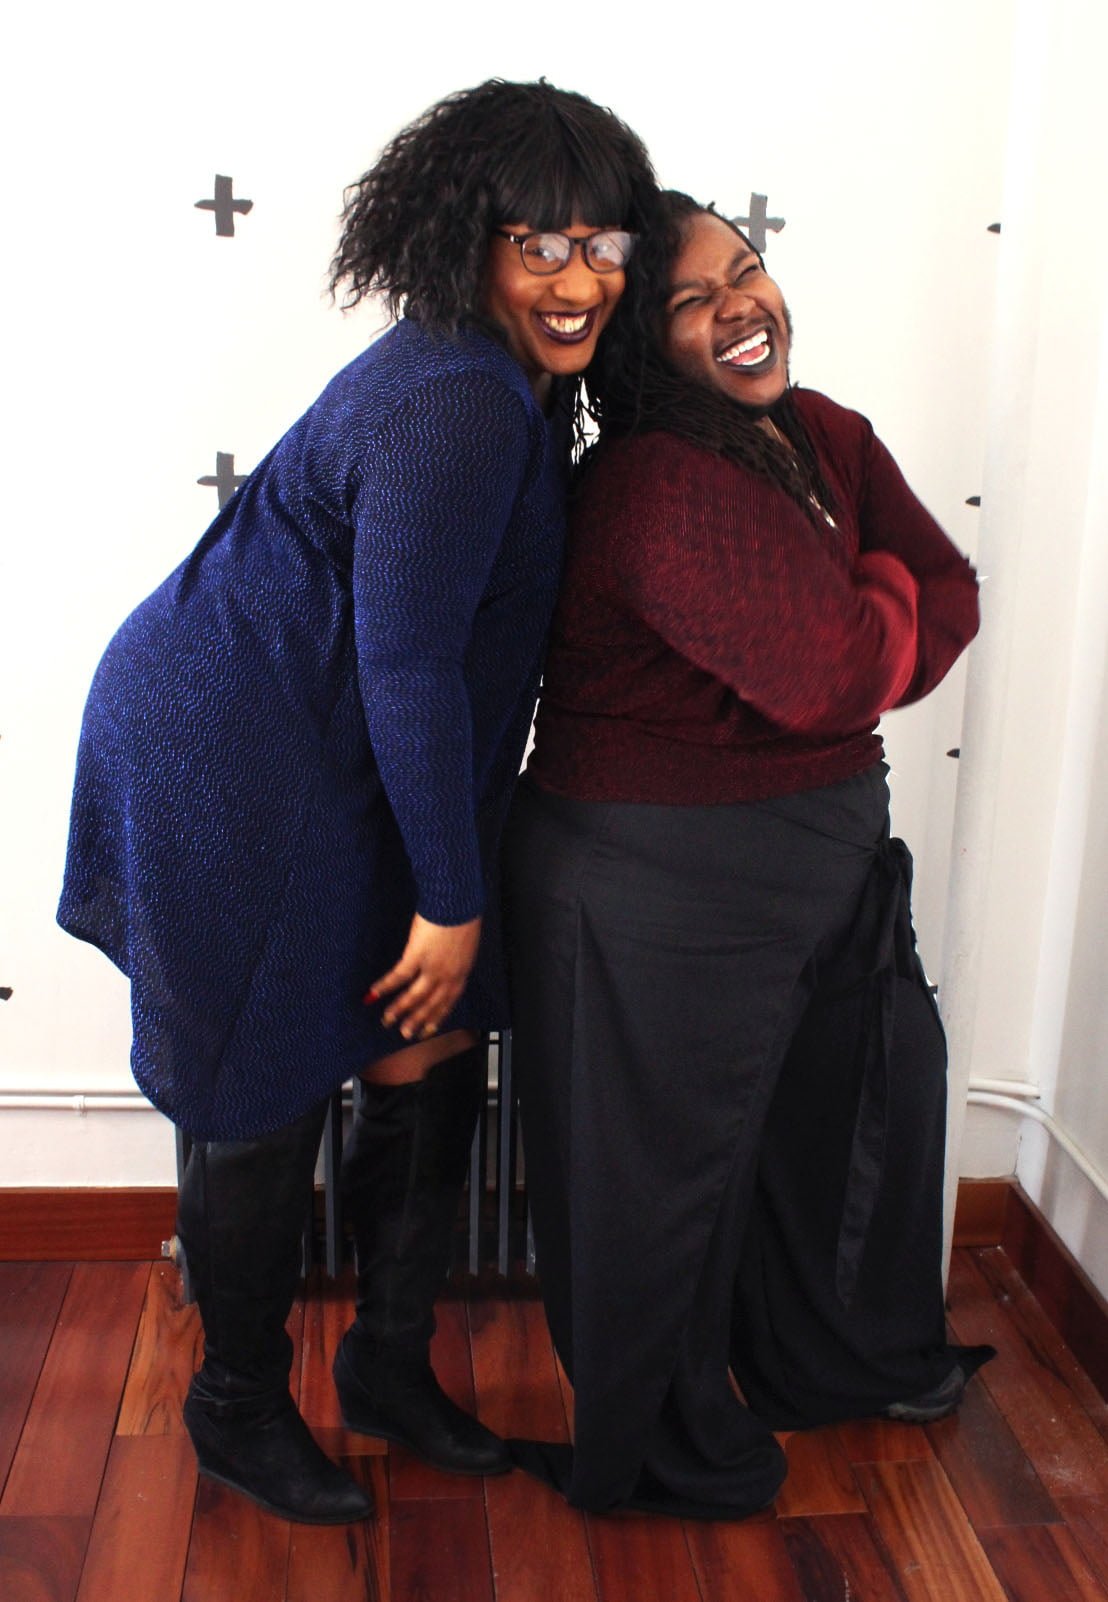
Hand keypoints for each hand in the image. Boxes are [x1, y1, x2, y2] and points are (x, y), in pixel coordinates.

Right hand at [364, 913, 481, 1039]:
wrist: (457, 902)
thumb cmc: (462, 915)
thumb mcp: (465, 943)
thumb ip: (455, 959)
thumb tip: (447, 964)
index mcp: (461, 972)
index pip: (449, 1002)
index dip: (437, 1017)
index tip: (428, 1029)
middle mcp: (448, 975)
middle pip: (431, 1004)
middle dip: (417, 1021)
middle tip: (405, 1034)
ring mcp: (433, 967)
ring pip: (414, 996)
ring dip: (399, 1010)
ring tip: (387, 1021)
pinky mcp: (417, 955)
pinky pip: (399, 976)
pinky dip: (385, 986)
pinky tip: (373, 994)